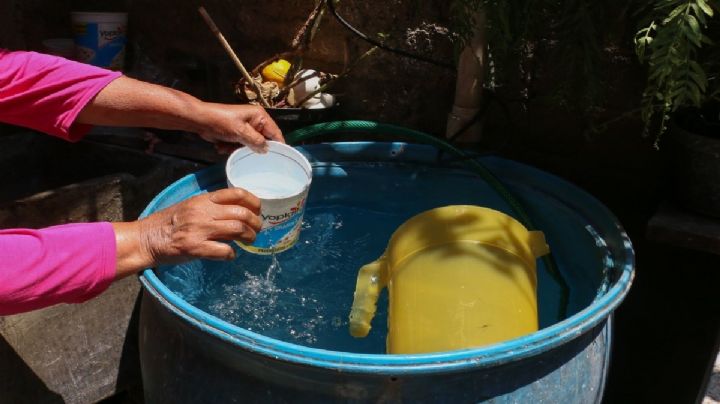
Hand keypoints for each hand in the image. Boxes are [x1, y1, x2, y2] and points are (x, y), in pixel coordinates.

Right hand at [112, 188, 261, 277]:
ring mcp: (199, 230)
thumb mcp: (190, 206)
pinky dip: (232, 254)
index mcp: (203, 199)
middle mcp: (203, 212)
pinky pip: (224, 250)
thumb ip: (211, 206)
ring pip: (238, 229)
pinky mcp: (195, 248)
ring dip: (249, 237)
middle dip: (256, 223)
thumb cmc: (168, 223)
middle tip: (256, 230)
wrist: (146, 238)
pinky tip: (230, 255)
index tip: (258, 211)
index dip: (254, 202)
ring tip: (249, 241)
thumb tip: (237, 211)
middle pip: (243, 213)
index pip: (237, 193)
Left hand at [197, 103, 283, 153]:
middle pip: (263, 141)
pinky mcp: (238, 135)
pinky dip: (232, 148)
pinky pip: (241, 146)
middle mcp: (255, 121)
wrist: (200, 120)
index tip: (279, 159)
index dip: (278, 145)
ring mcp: (246, 128)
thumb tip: (266, 150)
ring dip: (239, 149)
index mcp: (260, 116)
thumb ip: (256, 141)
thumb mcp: (240, 131)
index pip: (275, 132)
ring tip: (228, 145)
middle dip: (253, 148)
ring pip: (251, 146)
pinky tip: (223, 145)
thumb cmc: (220, 121)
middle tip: (245, 151)